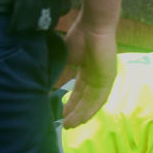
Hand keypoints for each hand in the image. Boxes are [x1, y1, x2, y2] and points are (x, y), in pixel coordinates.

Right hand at [61, 14, 118, 128]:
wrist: (93, 27)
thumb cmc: (79, 37)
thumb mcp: (65, 57)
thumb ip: (60, 70)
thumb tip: (44, 81)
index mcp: (86, 71)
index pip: (78, 92)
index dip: (70, 104)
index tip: (62, 114)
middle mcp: (96, 78)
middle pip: (85, 100)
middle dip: (74, 113)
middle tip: (65, 125)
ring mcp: (103, 79)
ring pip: (91, 102)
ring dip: (81, 115)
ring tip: (69, 125)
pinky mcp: (108, 80)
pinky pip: (99, 99)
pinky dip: (90, 110)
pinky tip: (81, 119)